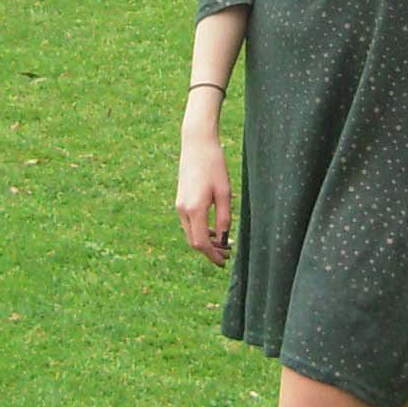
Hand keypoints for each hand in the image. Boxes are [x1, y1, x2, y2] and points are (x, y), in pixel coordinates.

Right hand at [176, 131, 233, 264]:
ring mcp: (179, 205)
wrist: (196, 144)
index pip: (201, 243)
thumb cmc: (214, 165)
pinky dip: (201, 230)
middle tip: (228, 254)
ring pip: (191, 233)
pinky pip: (189, 223)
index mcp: (194, 209)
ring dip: (206, 241)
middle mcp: (183, 210)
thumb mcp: (224, 193)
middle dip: (210, 251)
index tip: (224, 262)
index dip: (212, 255)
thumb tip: (224, 239)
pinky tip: (214, 230)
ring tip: (224, 243)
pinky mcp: (180, 200)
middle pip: (194, 241)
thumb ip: (224, 218)